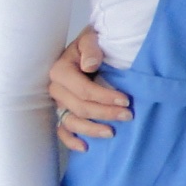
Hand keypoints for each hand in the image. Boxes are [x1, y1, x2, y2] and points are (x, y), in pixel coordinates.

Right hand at [48, 27, 129, 152]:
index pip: (83, 89)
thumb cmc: (93, 43)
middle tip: (128, 115)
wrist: (89, 46)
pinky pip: (62, 129)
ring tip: (112, 133)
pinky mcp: (62, 111)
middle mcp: (56, 88)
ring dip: (91, 129)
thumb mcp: (92, 38)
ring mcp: (58, 102)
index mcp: (61, 70)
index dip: (104, 97)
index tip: (126, 100)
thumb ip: (91, 49)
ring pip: (71, 121)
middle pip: (79, 107)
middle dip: (105, 113)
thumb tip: (90, 65)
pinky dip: (70, 140)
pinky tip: (85, 147)